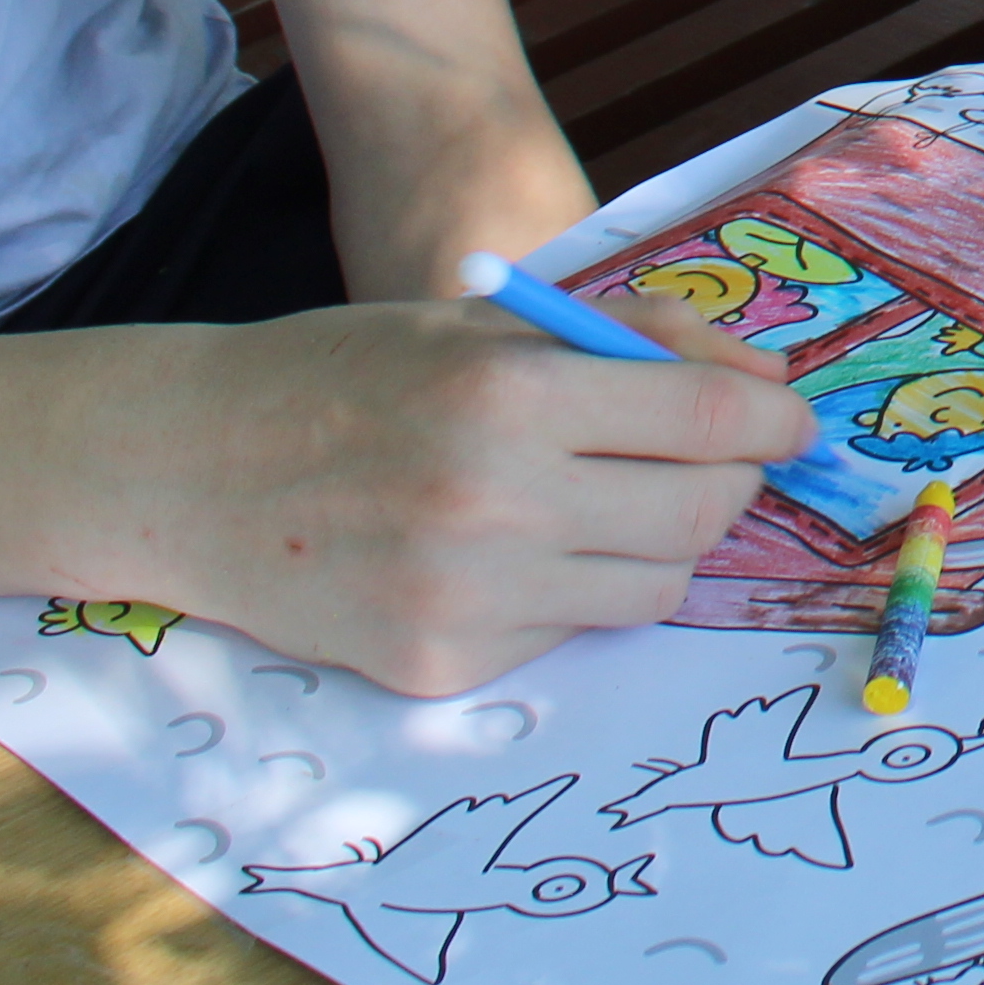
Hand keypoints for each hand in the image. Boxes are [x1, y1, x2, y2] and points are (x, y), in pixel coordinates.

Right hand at [139, 295, 802, 695]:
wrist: (189, 470)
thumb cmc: (350, 375)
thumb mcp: (488, 319)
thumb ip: (633, 339)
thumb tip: (766, 383)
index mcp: (510, 393)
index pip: (707, 419)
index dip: (775, 420)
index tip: (793, 421)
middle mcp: (494, 502)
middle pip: (700, 512)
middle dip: (733, 482)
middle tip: (716, 460)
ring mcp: (465, 596)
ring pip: (654, 587)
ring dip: (662, 542)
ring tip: (608, 500)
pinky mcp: (439, 665)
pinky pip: (572, 632)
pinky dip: (575, 590)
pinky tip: (514, 549)